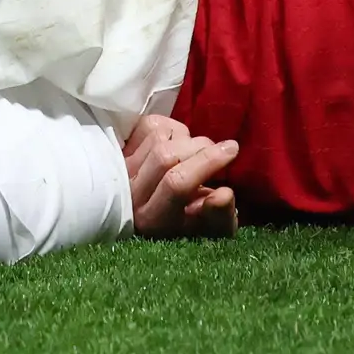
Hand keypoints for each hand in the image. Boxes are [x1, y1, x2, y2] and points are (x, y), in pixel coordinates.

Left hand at [122, 114, 240, 237]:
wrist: (149, 213)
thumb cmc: (188, 222)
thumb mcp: (209, 228)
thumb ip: (220, 215)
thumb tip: (225, 193)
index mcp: (154, 220)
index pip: (177, 183)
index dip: (207, 162)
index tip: (233, 149)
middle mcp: (131, 195)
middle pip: (166, 156)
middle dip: (200, 147)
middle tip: (219, 151)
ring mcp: (123, 169)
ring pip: (159, 137)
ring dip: (186, 137)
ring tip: (196, 151)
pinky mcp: (120, 149)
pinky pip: (150, 125)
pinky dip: (171, 127)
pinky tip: (178, 141)